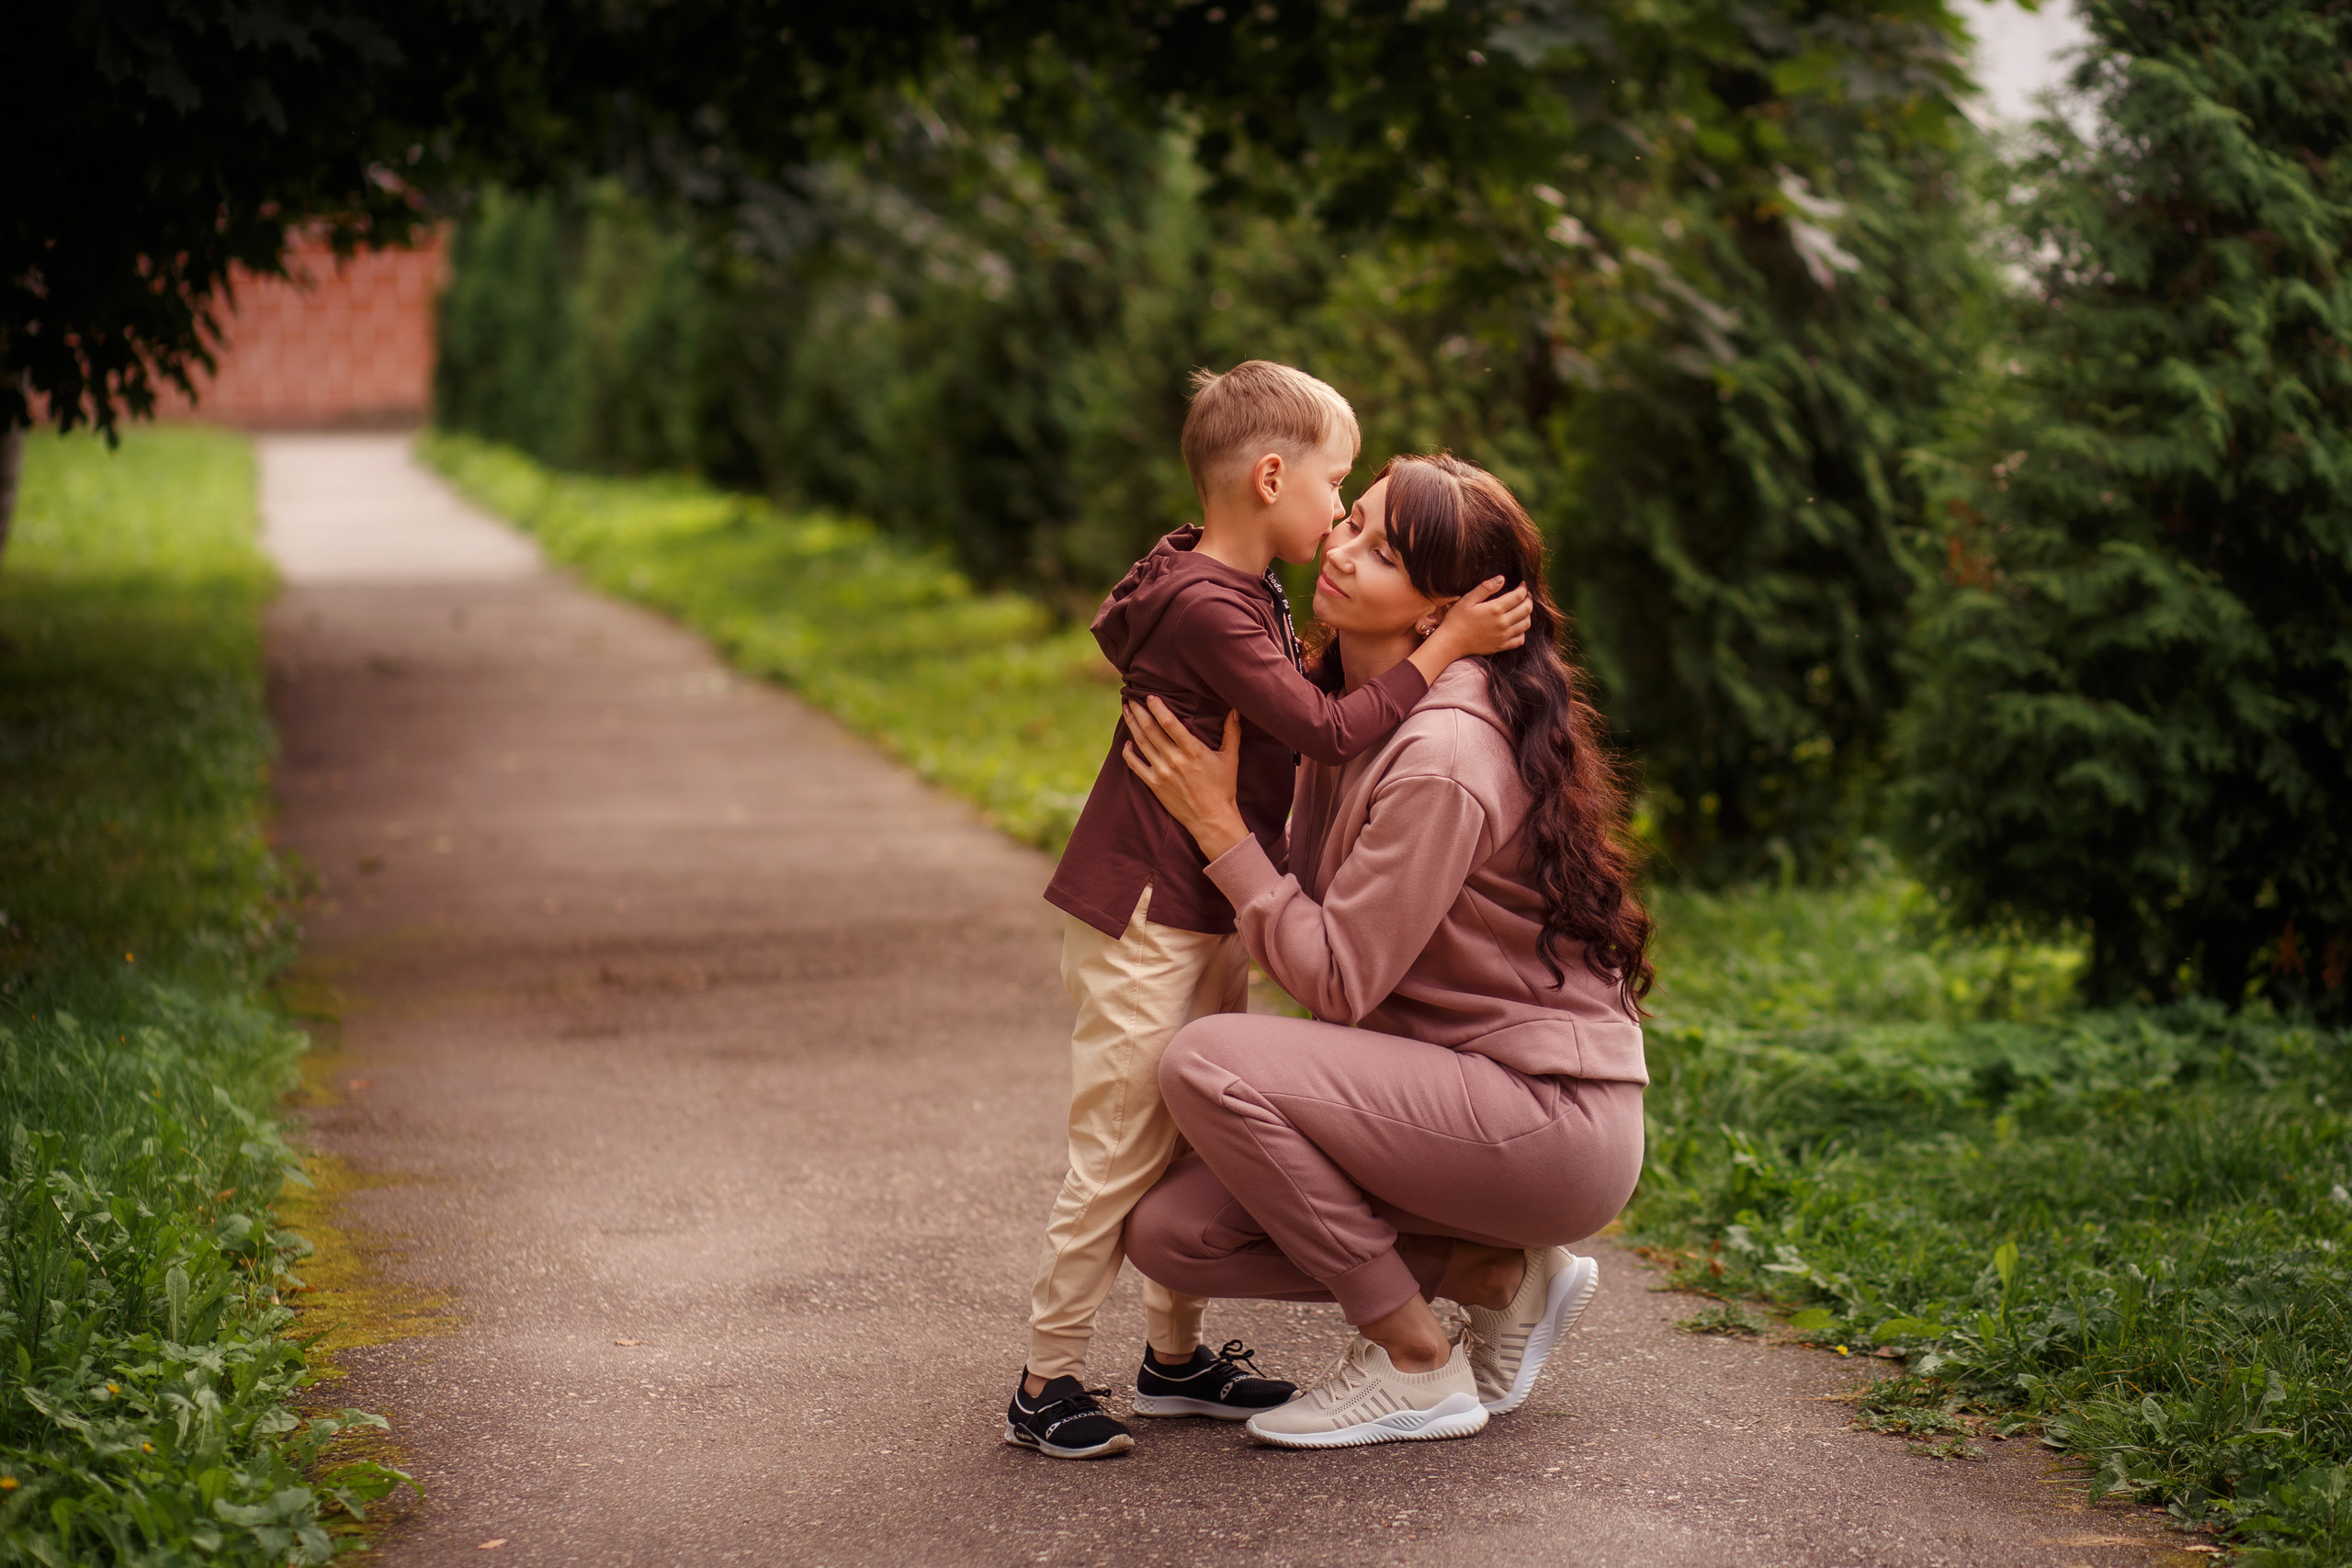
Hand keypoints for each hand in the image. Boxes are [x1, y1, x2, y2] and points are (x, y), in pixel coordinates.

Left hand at [1120, 697, 1249, 862]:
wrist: (1212, 818)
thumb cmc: (1223, 787)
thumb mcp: (1230, 758)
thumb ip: (1231, 732)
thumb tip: (1234, 709)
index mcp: (1193, 750)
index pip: (1170, 723)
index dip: (1158, 707)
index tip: (1150, 696)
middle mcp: (1175, 759)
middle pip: (1151, 729)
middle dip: (1139, 711)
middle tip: (1132, 697)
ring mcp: (1162, 772)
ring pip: (1142, 743)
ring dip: (1132, 725)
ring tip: (1127, 711)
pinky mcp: (1154, 785)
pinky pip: (1135, 766)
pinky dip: (1128, 753)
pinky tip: (1126, 743)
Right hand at [1428, 577, 1532, 657]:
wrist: (1450, 643)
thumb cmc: (1456, 619)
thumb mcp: (1468, 599)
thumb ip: (1486, 587)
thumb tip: (1502, 578)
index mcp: (1495, 609)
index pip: (1519, 596)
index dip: (1524, 589)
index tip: (1522, 585)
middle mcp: (1503, 623)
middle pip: (1526, 609)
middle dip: (1528, 600)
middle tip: (1525, 595)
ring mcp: (1503, 636)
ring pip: (1526, 624)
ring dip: (1527, 614)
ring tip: (1522, 609)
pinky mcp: (1501, 646)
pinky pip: (1520, 639)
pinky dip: (1523, 632)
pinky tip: (1517, 626)